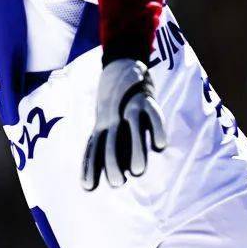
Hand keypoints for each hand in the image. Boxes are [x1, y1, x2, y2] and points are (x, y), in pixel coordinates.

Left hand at [82, 59, 166, 189]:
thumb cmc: (115, 97)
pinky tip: (160, 146)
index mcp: (102, 124)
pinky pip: (152, 116)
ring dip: (135, 151)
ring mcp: (129, 107)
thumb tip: (118, 167)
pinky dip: (156, 129)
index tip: (86, 187)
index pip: (94, 148)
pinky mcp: (145, 99)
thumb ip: (109, 138)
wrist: (122, 61)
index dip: (90, 166)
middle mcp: (113, 117)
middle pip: (112, 142)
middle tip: (117, 183)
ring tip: (138, 171)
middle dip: (113, 163)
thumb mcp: (106, 116)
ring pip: (132, 131)